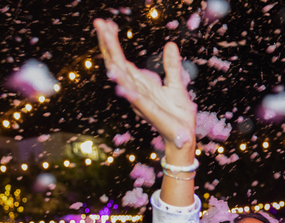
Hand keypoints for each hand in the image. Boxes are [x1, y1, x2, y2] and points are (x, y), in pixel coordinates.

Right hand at [94, 19, 195, 149]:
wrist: (184, 136)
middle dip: (109, 45)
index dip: (113, 42)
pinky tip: (121, 87)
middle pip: (117, 65)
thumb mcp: (175, 84)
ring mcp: (141, 102)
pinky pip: (138, 102)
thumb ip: (171, 65)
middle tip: (100, 24)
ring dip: (115, 67)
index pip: (121, 59)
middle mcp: (136, 91)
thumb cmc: (177, 114)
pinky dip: (129, 94)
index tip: (106, 23)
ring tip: (107, 50)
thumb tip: (170, 44)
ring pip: (123, 82)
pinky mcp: (151, 113)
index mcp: (140, 83)